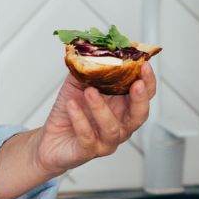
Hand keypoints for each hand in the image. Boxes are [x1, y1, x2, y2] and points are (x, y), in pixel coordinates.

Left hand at [31, 64, 155, 174]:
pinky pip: (87, 137)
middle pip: (139, 116)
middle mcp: (119, 126)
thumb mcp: (79, 82)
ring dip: (101, 108)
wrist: (51, 138)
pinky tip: (72, 106)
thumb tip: (97, 46)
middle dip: (140, 99)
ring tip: (90, 91)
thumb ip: (90, 66)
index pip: (144, 95)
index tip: (144, 64)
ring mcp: (105, 141)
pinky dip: (80, 120)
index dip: (148, 81)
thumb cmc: (70, 110)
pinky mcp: (87, 151)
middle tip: (136, 82)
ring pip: (111, 128)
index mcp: (122, 107)